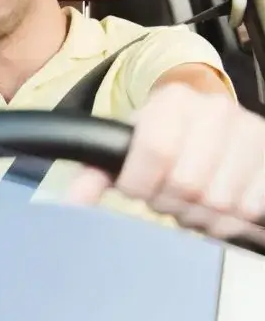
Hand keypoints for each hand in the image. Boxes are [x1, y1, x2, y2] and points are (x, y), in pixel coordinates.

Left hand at [68, 83, 264, 241]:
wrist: (209, 122)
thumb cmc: (163, 135)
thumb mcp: (128, 144)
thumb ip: (96, 171)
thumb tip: (74, 201)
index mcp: (174, 100)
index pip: (155, 151)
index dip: (140, 182)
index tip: (136, 187)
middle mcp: (216, 111)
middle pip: (187, 184)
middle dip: (169, 201)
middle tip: (165, 195)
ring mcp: (249, 134)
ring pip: (219, 202)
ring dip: (198, 213)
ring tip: (189, 198)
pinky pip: (248, 210)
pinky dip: (227, 220)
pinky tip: (215, 203)